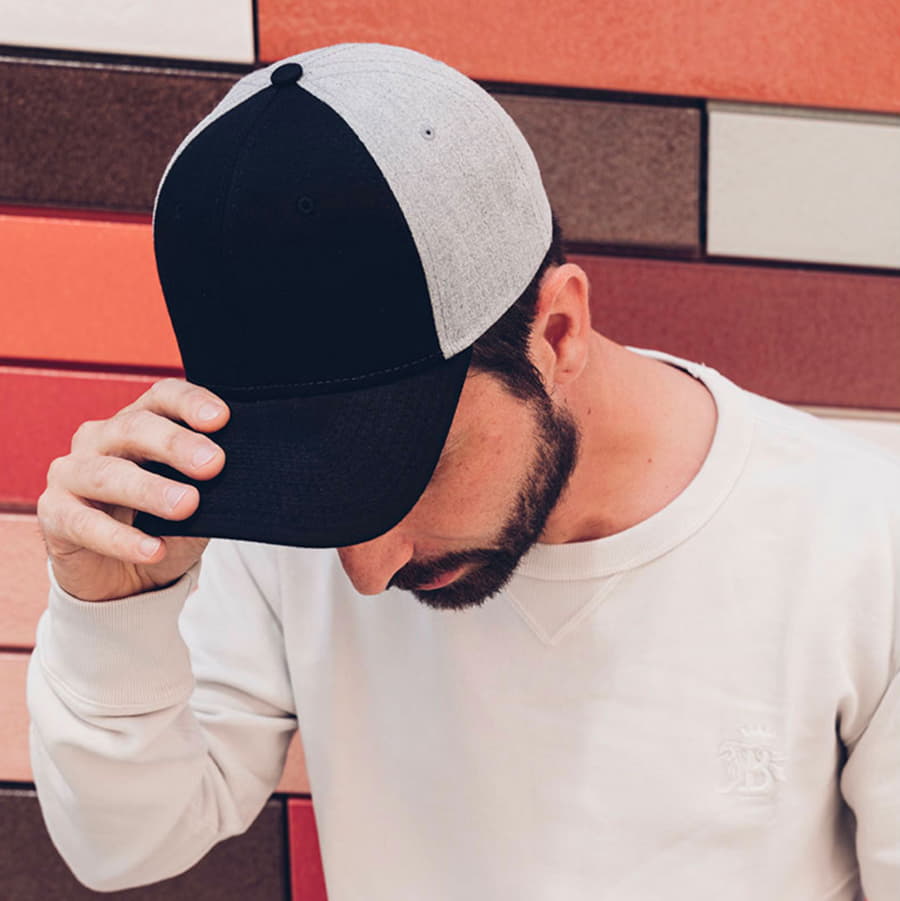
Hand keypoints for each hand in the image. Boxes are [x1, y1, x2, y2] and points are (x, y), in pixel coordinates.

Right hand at [37, 378, 228, 601]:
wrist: (127, 577)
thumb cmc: (164, 525)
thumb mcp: (197, 501)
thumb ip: (211, 483)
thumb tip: (243, 475)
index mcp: (139, 423)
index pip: (162, 397)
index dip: (190, 404)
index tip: (221, 419)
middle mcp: (101, 439)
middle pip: (134, 428)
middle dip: (175, 444)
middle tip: (213, 464)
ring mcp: (71, 473)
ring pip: (107, 474)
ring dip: (149, 489)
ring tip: (186, 506)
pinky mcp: (55, 514)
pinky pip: (84, 523)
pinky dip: (121, 538)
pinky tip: (153, 549)